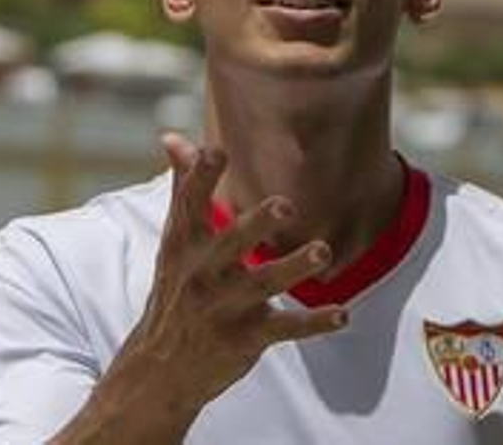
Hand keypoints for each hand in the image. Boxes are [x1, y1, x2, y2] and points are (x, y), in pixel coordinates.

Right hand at [53, 133, 346, 443]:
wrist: (160, 366)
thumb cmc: (176, 288)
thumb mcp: (174, 240)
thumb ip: (183, 188)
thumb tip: (173, 137)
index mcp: (183, 244)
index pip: (189, 205)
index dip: (201, 178)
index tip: (216, 151)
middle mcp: (201, 273)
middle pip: (230, 244)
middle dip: (257, 225)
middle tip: (286, 205)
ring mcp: (224, 308)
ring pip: (263, 284)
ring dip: (293, 267)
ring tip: (323, 251)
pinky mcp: (246, 338)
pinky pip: (285, 329)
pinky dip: (314, 323)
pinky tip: (342, 313)